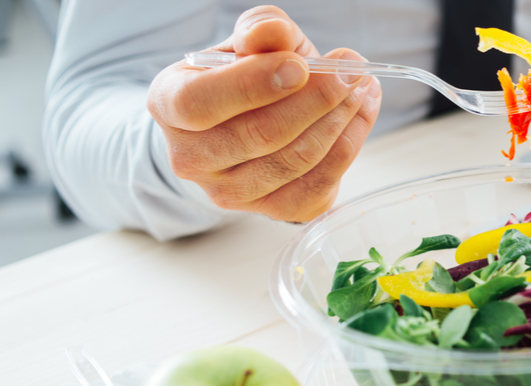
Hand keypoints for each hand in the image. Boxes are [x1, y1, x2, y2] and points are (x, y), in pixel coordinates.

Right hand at [147, 6, 381, 222]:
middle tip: (350, 70)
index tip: (301, 65)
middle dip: (316, 99)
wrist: (249, 121)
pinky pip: (318, 183)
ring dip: (339, 119)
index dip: (253, 84)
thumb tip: (273, 32)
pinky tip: (360, 113)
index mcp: (169, 104)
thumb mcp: (250, 43)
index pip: (200, 102)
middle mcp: (190, 157)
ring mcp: (228, 192)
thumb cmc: (246, 75)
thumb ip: (261, 30)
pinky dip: (348, 144)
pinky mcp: (271, 210)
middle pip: (259, 135)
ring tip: (360, 86)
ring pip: (295, 159)